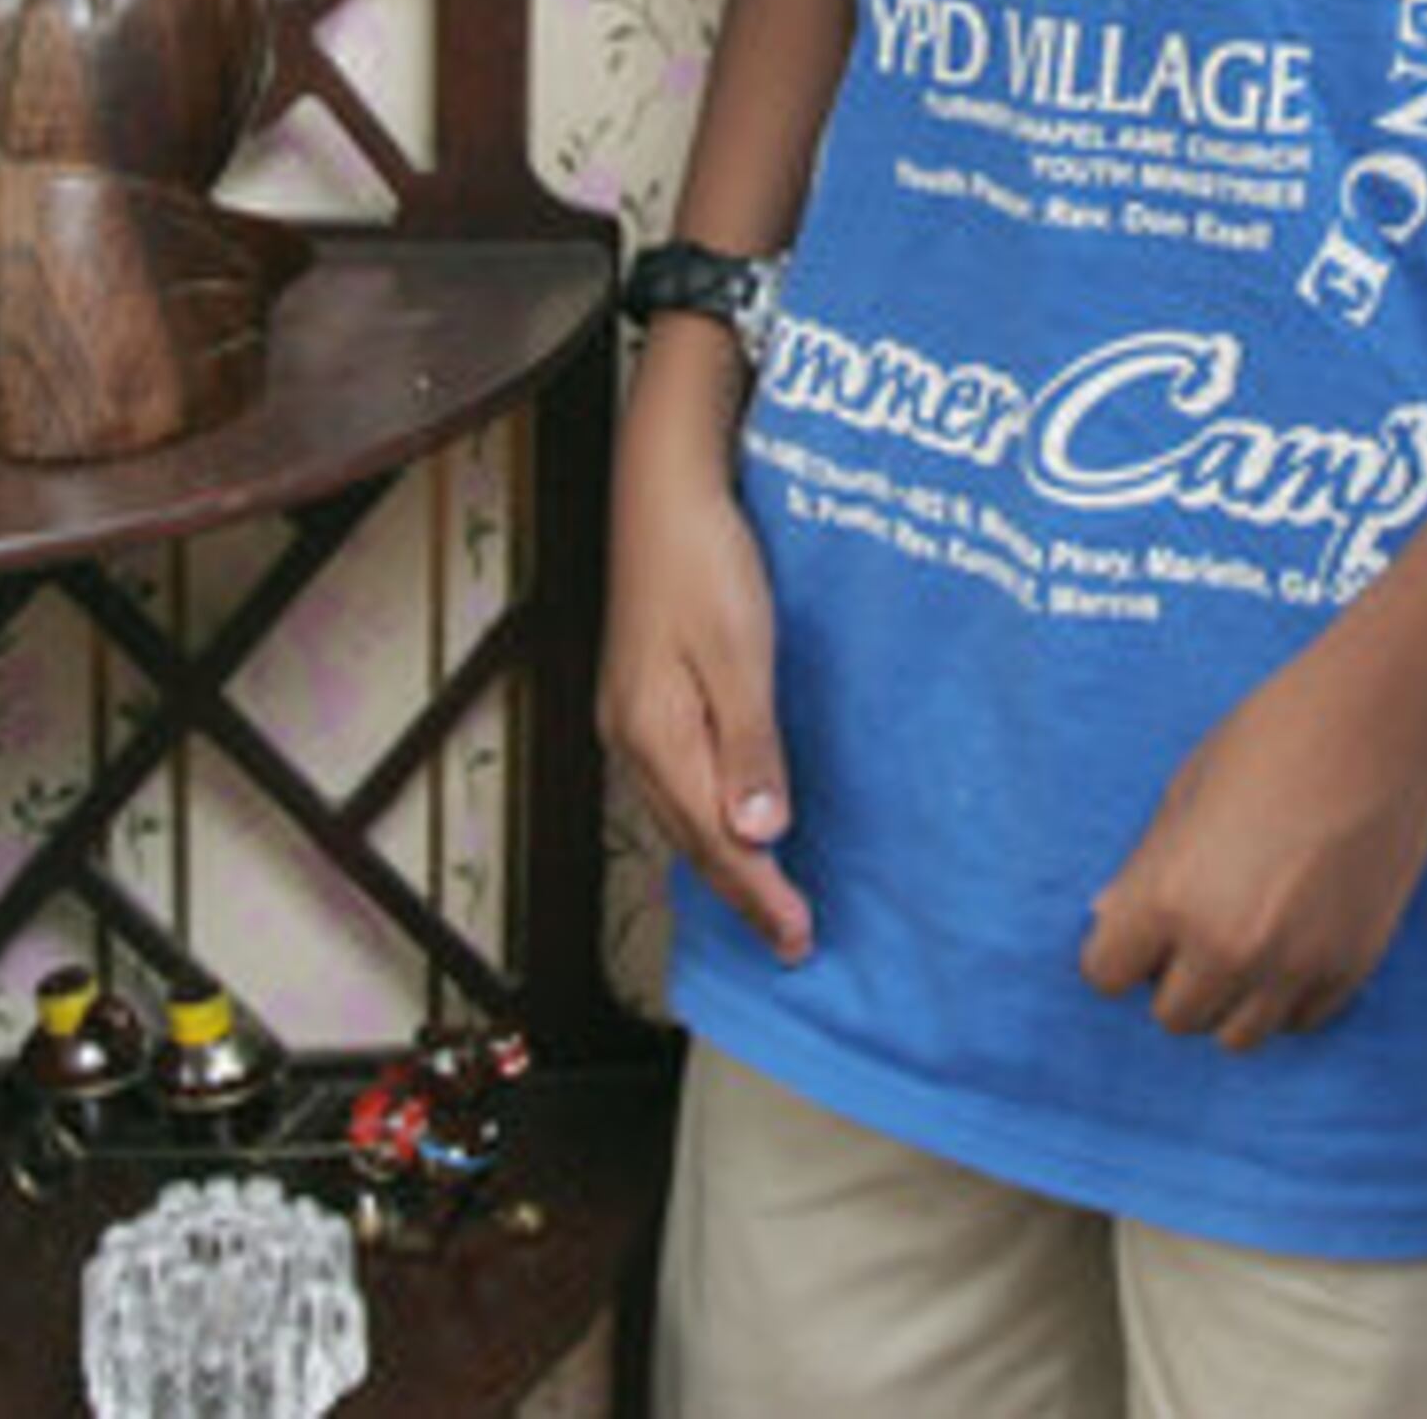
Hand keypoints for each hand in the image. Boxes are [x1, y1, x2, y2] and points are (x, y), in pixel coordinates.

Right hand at [601, 372, 812, 962]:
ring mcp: (628, 717)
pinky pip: (673, 783)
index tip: (799, 937)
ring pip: (678, 814)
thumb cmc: (705, 559)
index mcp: (656, 736)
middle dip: (742, 891)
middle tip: (790, 937)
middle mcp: (631, 738)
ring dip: (721, 861)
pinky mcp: (639, 696)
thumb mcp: (740, 653)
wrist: (661, 489)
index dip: (759, 893)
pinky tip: (726, 822)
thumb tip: (760, 836)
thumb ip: (749, 748)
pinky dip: (704, 819)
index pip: (715, 841)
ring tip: (763, 899)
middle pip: (690, 838)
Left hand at [1077, 634, 1426, 1051]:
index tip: (1139, 924)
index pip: (1107, 974)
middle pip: (1172, 1015)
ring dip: (1229, 996)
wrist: (1379, 724)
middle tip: (1197, 922)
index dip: (1118, 948)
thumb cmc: (1270, 739)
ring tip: (1244, 934)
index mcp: (1170, 897)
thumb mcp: (1184, 793)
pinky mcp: (1351, 967)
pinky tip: (1291, 937)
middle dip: (1173, 976)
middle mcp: (1229, 947)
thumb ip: (1144, 869)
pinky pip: (1298, 1019)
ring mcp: (1295, 965)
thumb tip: (1106, 918)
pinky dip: (1286, 994)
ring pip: (1236, 1035)